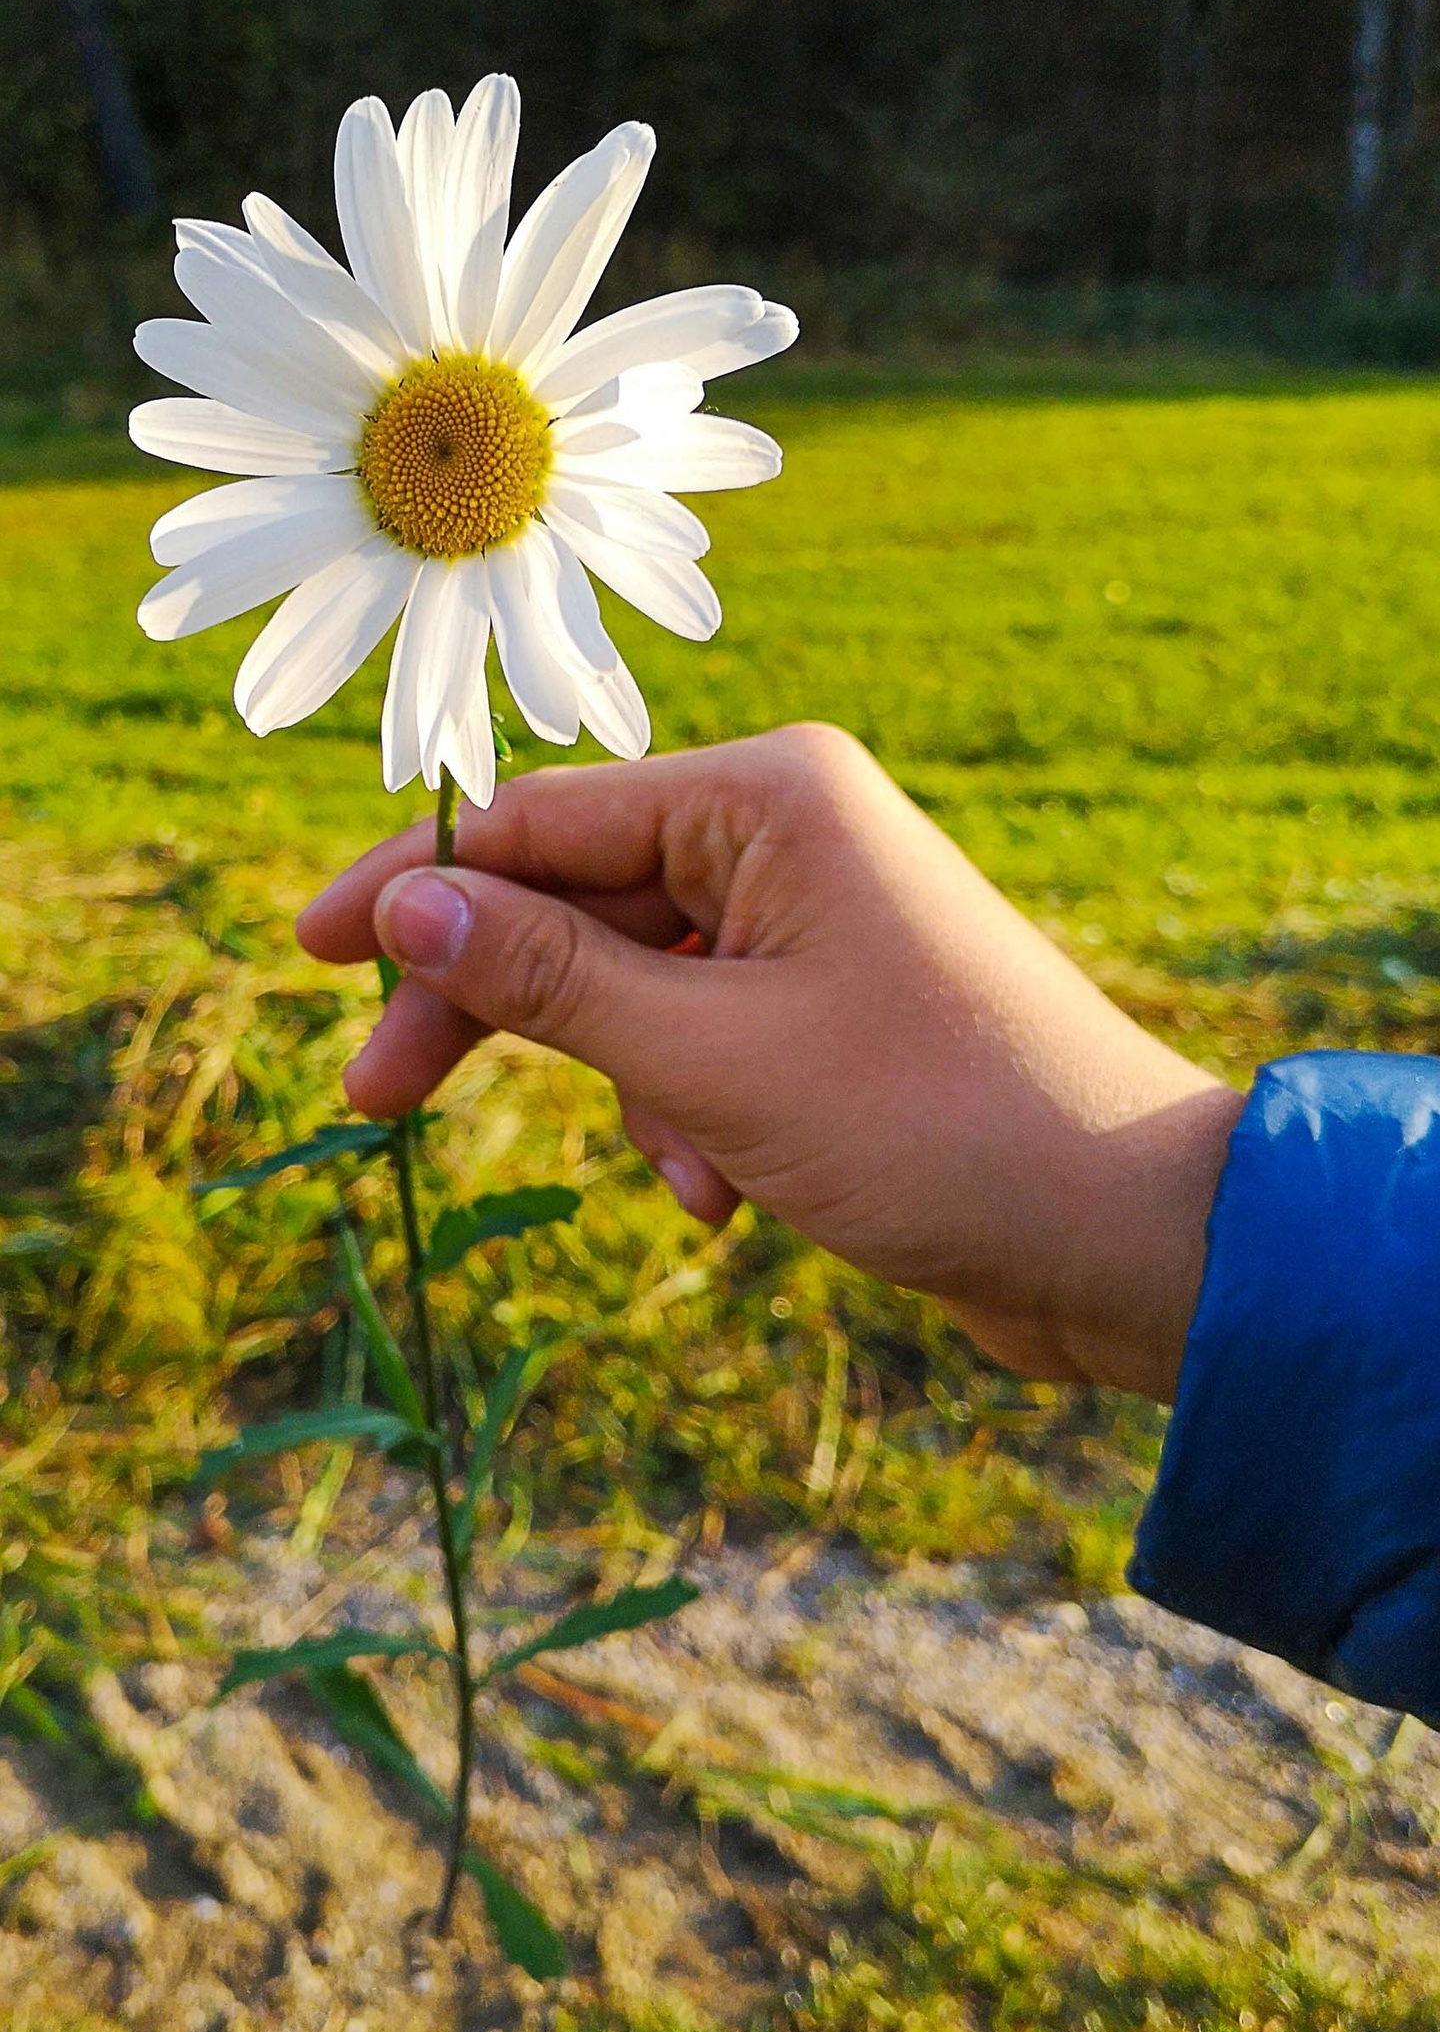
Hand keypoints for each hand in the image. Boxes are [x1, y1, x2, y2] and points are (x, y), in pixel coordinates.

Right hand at [296, 725, 1240, 1399]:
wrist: (1124, 1235)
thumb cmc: (936, 1126)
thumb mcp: (710, 1057)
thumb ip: (547, 978)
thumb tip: (406, 905)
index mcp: (768, 795)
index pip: (541, 819)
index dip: (415, 887)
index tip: (306, 952)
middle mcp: (790, 834)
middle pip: (578, 901)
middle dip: (496, 1009)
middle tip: (374, 1098)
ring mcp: (815, 919)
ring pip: (636, 985)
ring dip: (631, 1091)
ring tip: (695, 1175)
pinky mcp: (832, 1005)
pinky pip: (704, 1039)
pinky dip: (693, 1117)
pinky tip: (731, 1197)